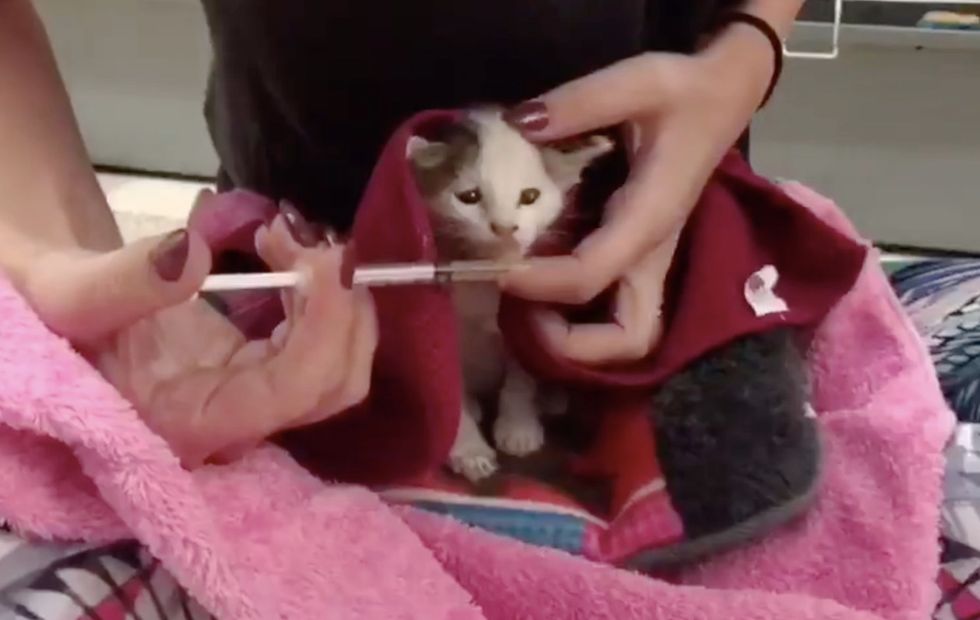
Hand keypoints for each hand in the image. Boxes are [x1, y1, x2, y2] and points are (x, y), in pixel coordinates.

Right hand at [20, 211, 377, 466]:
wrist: (60, 314)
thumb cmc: (54, 316)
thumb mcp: (65, 297)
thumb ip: (123, 283)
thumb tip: (190, 255)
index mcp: (191, 422)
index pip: (292, 391)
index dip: (326, 326)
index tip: (320, 254)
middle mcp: (236, 422)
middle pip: (335, 383)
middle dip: (341, 304)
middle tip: (300, 232)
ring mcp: (256, 396)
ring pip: (341, 362)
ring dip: (338, 293)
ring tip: (290, 231)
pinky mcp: (265, 366)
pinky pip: (324, 339)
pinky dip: (326, 290)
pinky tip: (289, 247)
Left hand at [501, 27, 775, 363]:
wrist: (724, 93)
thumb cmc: (684, 91)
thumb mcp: (637, 82)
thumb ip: (579, 102)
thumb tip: (516, 124)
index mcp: (649, 218)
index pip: (590, 275)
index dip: (538, 283)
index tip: (495, 268)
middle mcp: (652, 254)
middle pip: (628, 339)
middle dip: (572, 344)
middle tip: (520, 312)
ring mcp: (650, 261)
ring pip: (626, 334)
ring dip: (574, 337)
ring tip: (524, 304)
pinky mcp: (640, 256)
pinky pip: (612, 307)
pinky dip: (575, 314)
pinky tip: (537, 280)